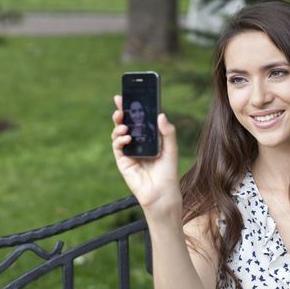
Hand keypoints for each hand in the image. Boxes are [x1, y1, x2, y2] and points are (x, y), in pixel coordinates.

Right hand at [111, 95, 180, 218]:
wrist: (162, 193)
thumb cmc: (168, 171)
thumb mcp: (172, 149)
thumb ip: (167, 132)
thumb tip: (161, 114)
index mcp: (149, 136)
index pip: (140, 118)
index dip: (133, 106)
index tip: (128, 94)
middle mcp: (137, 142)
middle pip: (126, 122)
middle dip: (121, 112)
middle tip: (120, 103)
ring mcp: (129, 151)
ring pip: (119, 133)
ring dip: (119, 126)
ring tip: (124, 125)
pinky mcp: (123, 161)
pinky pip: (118, 147)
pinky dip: (120, 140)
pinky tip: (127, 138)